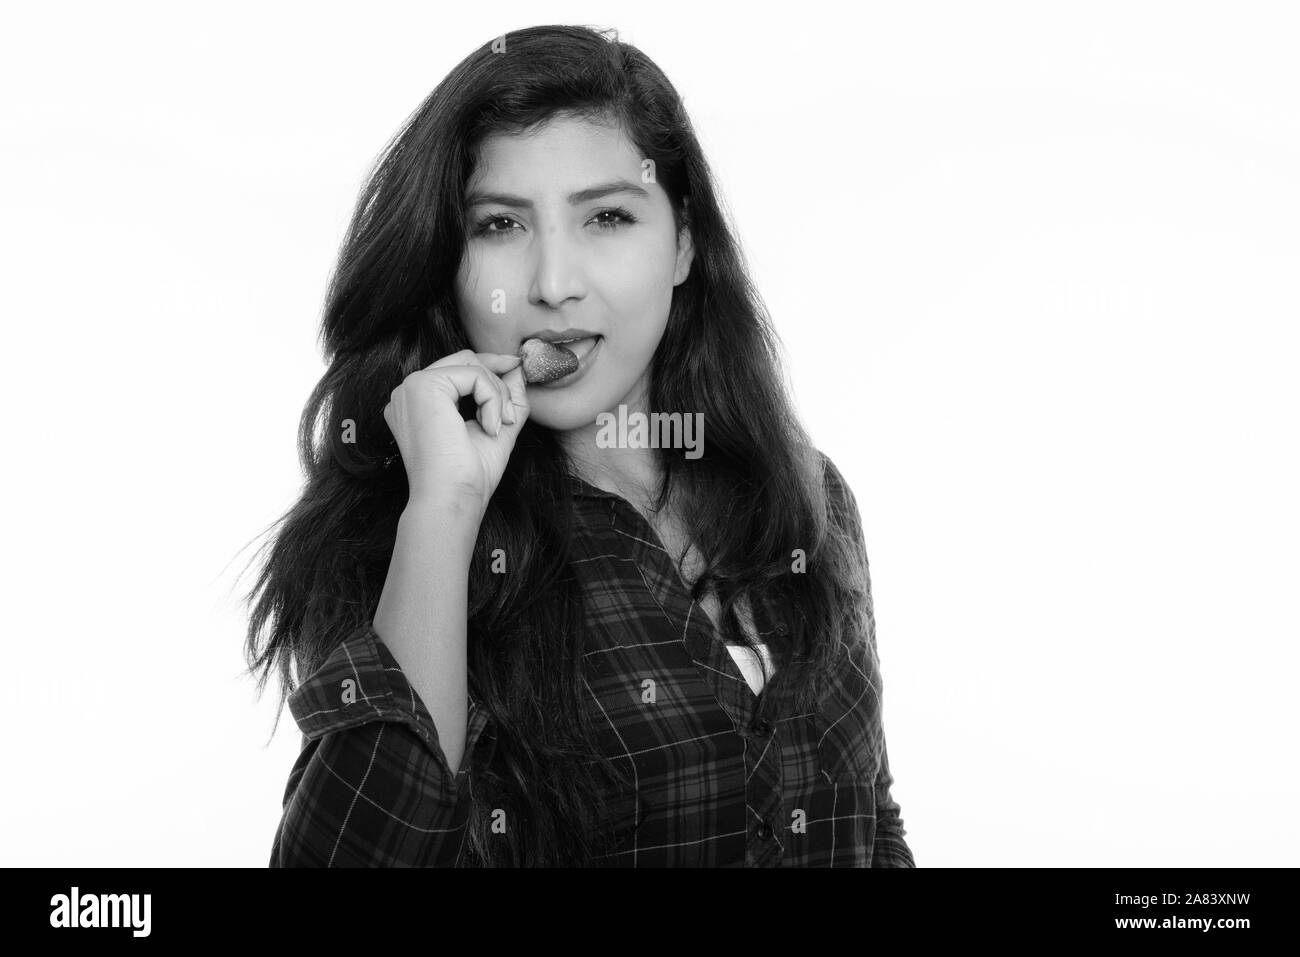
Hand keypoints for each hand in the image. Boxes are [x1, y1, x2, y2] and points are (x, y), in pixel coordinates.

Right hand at [382, 349, 529, 518]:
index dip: (488, 369)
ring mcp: (412, 387)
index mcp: (418, 405)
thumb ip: (505, 398)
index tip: (516, 370)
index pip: (456, 370)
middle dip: (497, 379)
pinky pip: (474, 375)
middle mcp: (408, 393)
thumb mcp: (495, 428)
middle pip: (463, 360)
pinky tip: (490, 427)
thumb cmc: (468, 476)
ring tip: (500, 427)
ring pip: (472, 366)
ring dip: (498, 395)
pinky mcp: (424, 386)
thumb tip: (517, 369)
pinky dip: (493, 399)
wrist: (453, 497)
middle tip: (513, 410)